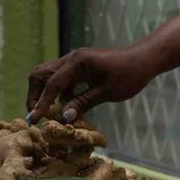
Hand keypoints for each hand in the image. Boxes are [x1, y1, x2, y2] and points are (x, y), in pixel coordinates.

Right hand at [25, 45, 161, 122]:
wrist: (145, 59)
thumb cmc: (130, 75)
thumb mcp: (106, 92)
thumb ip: (83, 103)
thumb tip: (64, 118)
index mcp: (77, 62)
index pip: (51, 84)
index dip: (41, 103)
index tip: (34, 120)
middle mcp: (72, 59)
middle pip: (41, 75)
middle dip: (36, 95)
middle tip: (37, 115)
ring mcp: (76, 62)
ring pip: (49, 76)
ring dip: (46, 94)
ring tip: (50, 115)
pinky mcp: (81, 67)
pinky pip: (62, 79)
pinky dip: (60, 93)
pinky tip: (67, 107)